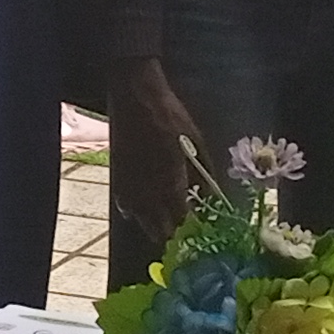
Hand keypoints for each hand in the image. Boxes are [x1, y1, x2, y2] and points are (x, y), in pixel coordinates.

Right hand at [106, 55, 204, 255]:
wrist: (135, 97)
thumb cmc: (170, 116)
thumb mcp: (196, 144)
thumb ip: (204, 176)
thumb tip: (215, 197)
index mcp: (170, 186)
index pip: (183, 224)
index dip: (194, 233)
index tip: (204, 233)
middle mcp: (146, 196)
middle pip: (162, 233)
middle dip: (177, 235)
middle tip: (190, 229)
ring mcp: (128, 192)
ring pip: (144, 225)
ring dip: (158, 226)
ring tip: (172, 218)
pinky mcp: (117, 184)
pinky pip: (128, 211)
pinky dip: (140, 214)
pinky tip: (150, 205)